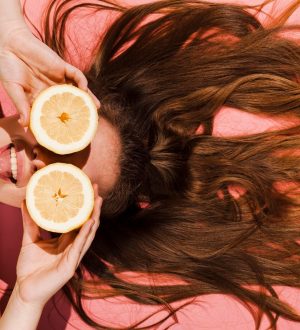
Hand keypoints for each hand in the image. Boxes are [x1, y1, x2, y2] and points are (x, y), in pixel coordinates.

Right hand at [0, 25, 98, 125]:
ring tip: (96, 109)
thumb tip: (25, 126)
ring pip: (77, 90)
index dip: (63, 122)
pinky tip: (84, 89)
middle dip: (80, 112)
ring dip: (87, 98)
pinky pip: (76, 74)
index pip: (56, 112)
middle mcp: (53, 90)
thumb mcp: (13, 89)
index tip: (71, 132)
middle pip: (70, 103)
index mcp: (41, 98)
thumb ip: (21, 106)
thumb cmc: (8, 67)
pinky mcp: (62, 67)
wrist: (9, 44)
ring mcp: (59, 79)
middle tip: (90, 122)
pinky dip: (81, 81)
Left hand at [14, 184, 101, 306]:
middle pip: (88, 223)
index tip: (86, 188)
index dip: (84, 205)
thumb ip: (29, 222)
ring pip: (89, 233)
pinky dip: (86, 234)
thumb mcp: (29, 239)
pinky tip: (90, 222)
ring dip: (95, 216)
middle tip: (95, 188)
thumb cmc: (30, 266)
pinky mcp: (71, 265)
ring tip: (98, 201)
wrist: (24, 289)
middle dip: (94, 206)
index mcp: (67, 239)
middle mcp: (74, 245)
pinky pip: (80, 247)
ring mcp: (75, 255)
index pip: (79, 219)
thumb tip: (25, 202)